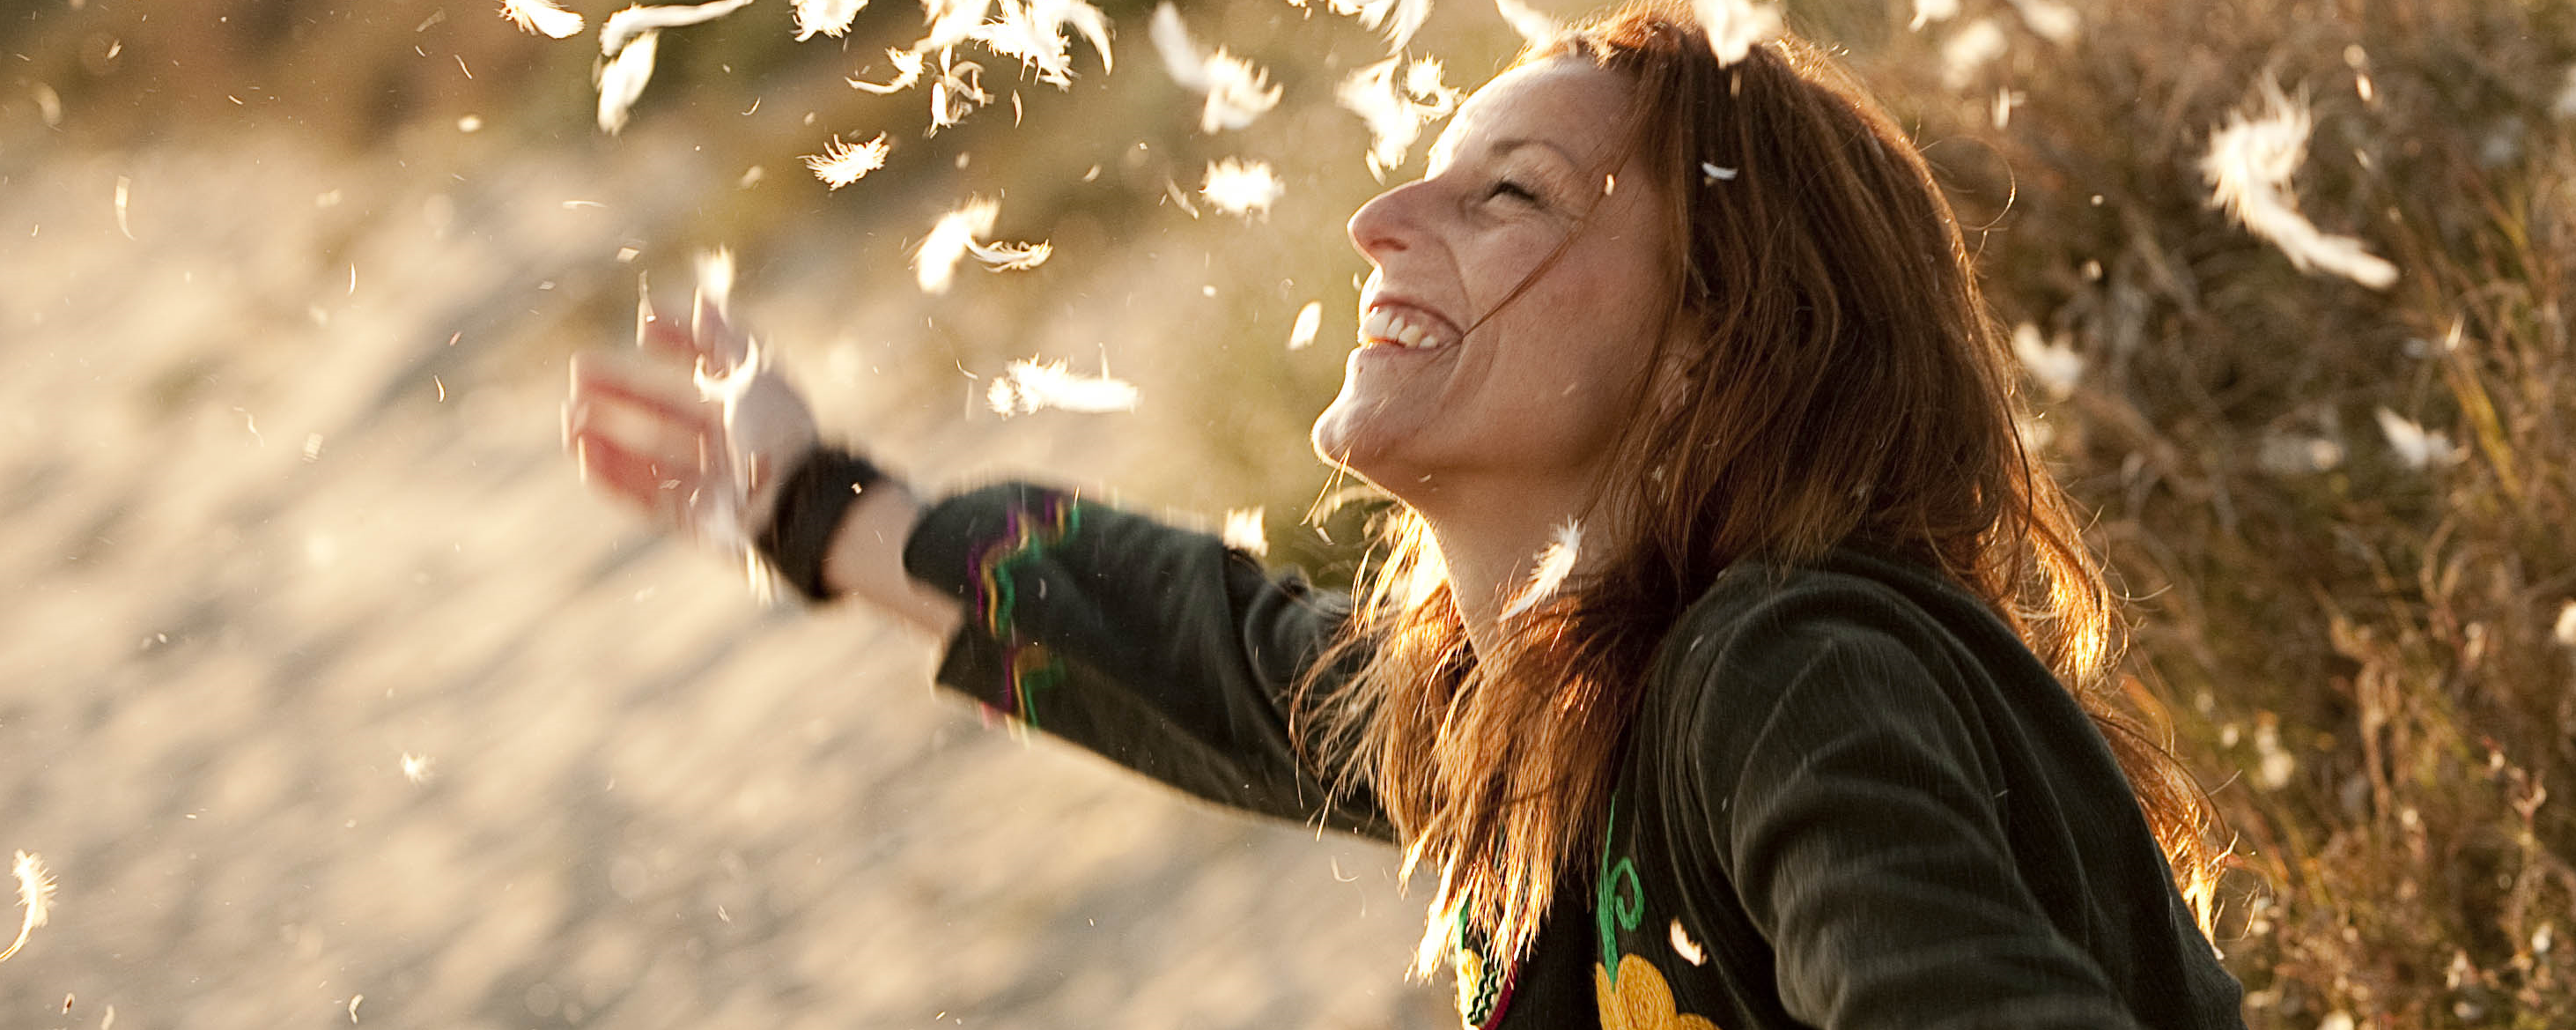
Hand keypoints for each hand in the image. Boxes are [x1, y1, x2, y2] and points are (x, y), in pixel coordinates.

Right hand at [564, 279, 818, 559]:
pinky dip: (614, 477)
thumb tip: (700, 299)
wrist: (792, 503)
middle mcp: (729, 443)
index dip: (678, 343)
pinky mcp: (695, 519)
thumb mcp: (754, 373)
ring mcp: (712, 483)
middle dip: (621, 393)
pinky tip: (584, 455)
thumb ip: (724, 339)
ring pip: (649, 457)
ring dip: (607, 436)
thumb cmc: (777, 432)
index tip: (643, 326)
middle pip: (665, 413)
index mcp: (751, 405)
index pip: (707, 369)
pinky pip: (647, 499)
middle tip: (579, 374)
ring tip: (571, 419)